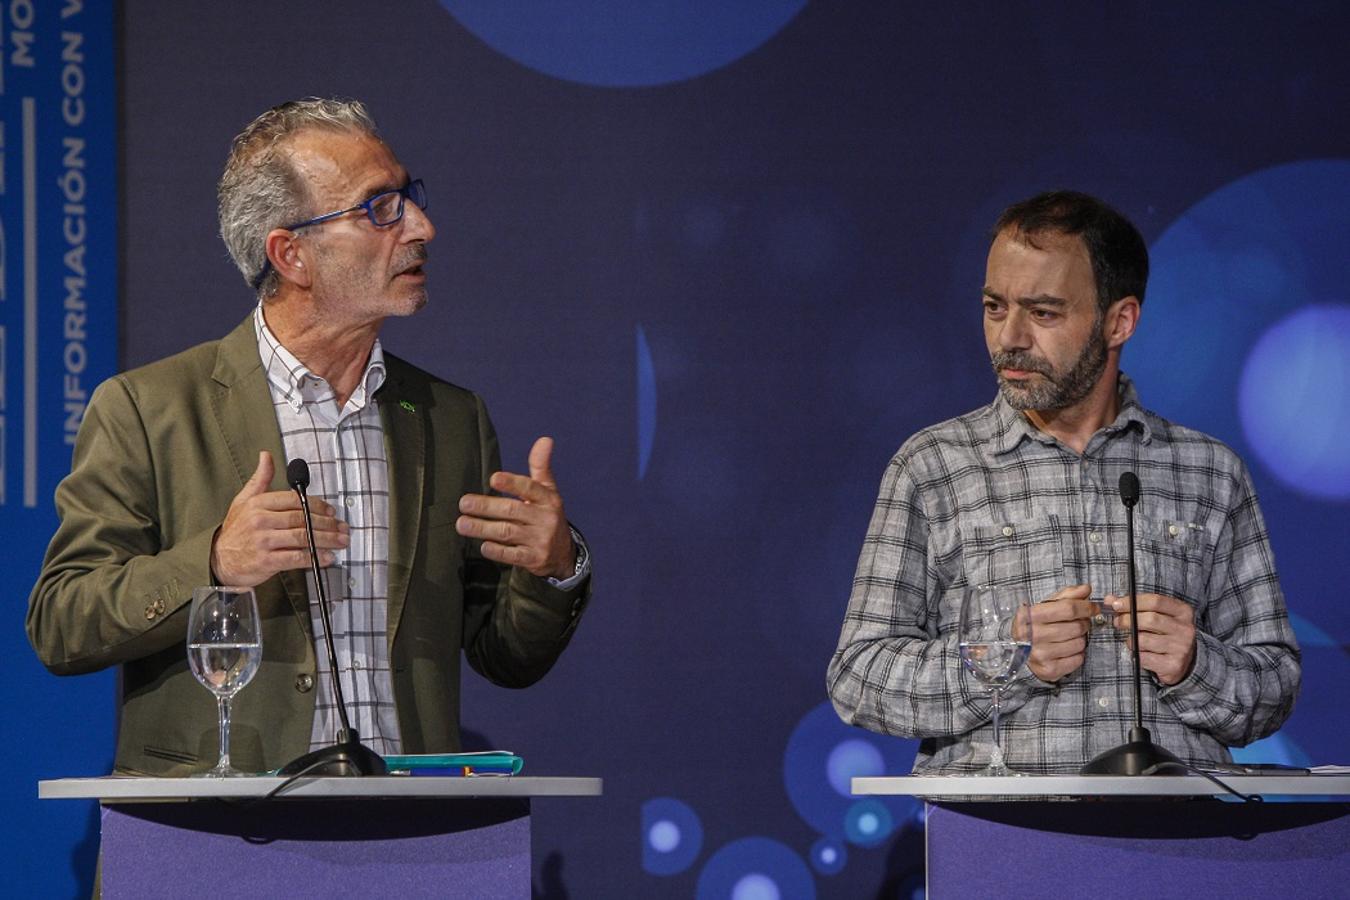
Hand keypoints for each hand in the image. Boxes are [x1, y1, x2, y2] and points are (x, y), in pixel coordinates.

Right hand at [209, 451, 349, 587]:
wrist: (219, 559)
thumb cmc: (236, 530)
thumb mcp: (244, 500)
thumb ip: (260, 479)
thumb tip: (266, 456)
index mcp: (258, 503)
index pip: (294, 500)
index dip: (317, 504)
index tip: (331, 510)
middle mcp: (260, 520)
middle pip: (302, 518)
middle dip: (327, 523)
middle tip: (342, 527)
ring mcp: (263, 541)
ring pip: (302, 537)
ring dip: (326, 539)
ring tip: (341, 541)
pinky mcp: (266, 561)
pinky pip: (296, 557)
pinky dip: (314, 557)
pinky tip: (327, 557)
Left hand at [456, 436, 575, 578]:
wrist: (563, 554)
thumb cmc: (547, 515)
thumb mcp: (548, 491)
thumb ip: (541, 466)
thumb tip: (545, 439)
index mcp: (548, 499)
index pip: (530, 489)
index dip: (512, 483)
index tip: (493, 479)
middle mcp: (545, 519)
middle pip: (512, 511)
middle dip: (486, 507)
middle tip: (464, 503)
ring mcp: (539, 540)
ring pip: (507, 533)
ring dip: (483, 528)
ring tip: (462, 524)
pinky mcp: (533, 559)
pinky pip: (512, 555)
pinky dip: (497, 551)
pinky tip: (482, 545)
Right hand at [1025, 584, 1095, 682]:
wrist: (1018, 651)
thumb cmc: (1036, 625)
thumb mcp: (1046, 606)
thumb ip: (1067, 596)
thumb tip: (1086, 589)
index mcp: (1030, 615)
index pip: (1068, 608)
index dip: (1086, 607)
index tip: (1094, 607)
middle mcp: (1033, 635)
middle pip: (1076, 627)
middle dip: (1084, 623)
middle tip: (1081, 623)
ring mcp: (1040, 654)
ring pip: (1079, 643)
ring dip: (1081, 639)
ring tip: (1071, 637)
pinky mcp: (1048, 669)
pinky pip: (1077, 660)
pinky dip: (1078, 654)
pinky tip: (1068, 650)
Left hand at [1108, 592, 1195, 685]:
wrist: (1181, 662)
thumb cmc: (1164, 634)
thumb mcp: (1156, 616)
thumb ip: (1133, 605)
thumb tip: (1109, 600)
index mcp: (1183, 612)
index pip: (1155, 601)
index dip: (1132, 601)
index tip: (1115, 604)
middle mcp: (1185, 629)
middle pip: (1150, 619)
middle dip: (1127, 619)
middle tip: (1117, 622)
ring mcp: (1181, 648)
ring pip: (1144, 639)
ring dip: (1131, 639)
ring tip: (1131, 639)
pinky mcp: (1173, 665)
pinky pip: (1143, 657)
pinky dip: (1136, 654)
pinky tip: (1140, 652)